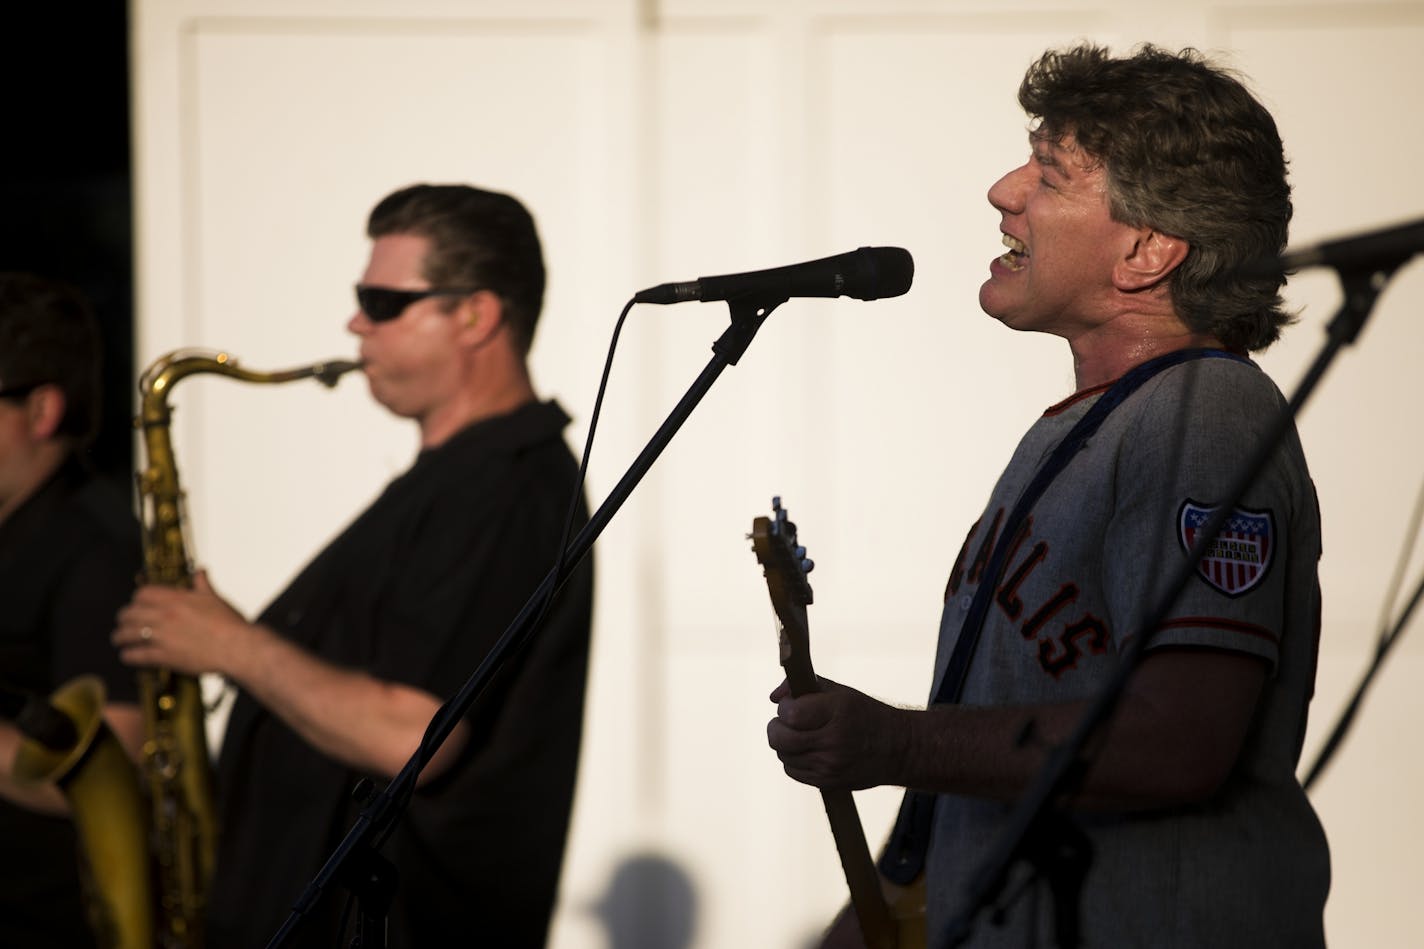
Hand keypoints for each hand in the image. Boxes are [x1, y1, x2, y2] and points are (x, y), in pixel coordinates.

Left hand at [112, 570, 251, 676]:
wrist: (237, 646)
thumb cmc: (228, 623)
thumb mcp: (214, 598)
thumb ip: (202, 583)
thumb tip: (201, 571)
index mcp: (176, 599)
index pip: (143, 594)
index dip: (137, 599)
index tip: (137, 604)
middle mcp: (164, 616)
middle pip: (130, 613)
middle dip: (124, 618)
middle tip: (123, 622)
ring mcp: (162, 636)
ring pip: (128, 634)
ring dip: (120, 637)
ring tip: (119, 639)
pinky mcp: (164, 655)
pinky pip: (137, 655)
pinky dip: (129, 656)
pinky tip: (128, 656)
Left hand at [766, 677, 905, 790]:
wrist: (897, 749)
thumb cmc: (865, 714)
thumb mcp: (840, 692)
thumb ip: (803, 687)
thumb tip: (774, 698)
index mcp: (837, 712)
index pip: (791, 714)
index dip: (785, 708)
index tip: (792, 705)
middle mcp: (833, 741)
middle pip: (780, 738)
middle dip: (777, 726)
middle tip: (788, 721)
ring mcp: (829, 765)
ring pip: (783, 754)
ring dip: (785, 743)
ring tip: (801, 735)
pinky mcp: (827, 782)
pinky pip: (792, 770)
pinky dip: (793, 759)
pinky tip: (807, 750)